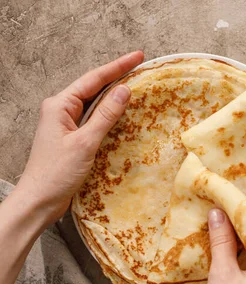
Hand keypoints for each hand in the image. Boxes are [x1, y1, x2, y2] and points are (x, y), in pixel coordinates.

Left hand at [15, 51, 144, 224]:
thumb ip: (105, 116)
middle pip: (93, 87)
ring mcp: (66, 124)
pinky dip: (110, 113)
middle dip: (117, 76)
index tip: (138, 56)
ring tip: (136, 84)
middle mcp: (61, 110)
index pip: (93, 80)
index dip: (117, 67)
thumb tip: (124, 91)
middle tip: (141, 66)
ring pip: (94, 103)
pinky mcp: (73, 138)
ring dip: (114, 95)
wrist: (40, 200)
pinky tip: (123, 112)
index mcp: (59, 105)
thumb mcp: (85, 142)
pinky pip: (94, 119)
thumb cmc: (57, 173)